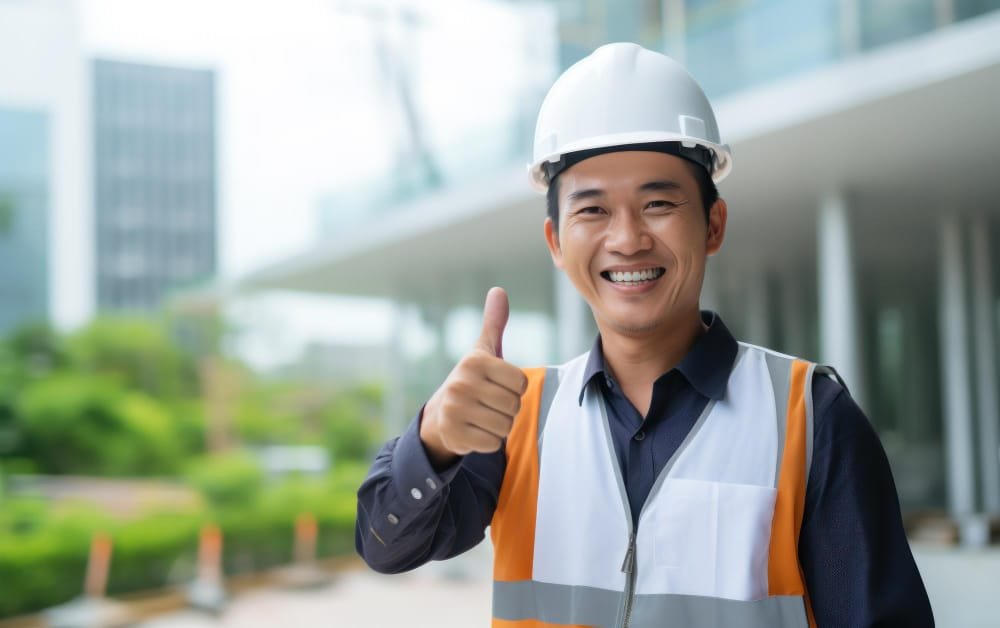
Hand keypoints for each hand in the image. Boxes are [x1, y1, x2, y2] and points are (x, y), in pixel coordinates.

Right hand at [420, 287, 528, 466]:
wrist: (440, 415)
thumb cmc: (472, 380)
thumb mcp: (483, 352)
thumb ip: (494, 324)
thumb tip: (498, 290)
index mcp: (474, 361)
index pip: (520, 382)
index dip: (515, 388)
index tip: (496, 385)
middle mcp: (461, 383)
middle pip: (514, 405)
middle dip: (507, 409)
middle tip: (488, 403)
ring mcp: (455, 409)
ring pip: (505, 426)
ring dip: (499, 426)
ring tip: (481, 417)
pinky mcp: (453, 434)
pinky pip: (492, 444)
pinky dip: (487, 441)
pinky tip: (473, 431)